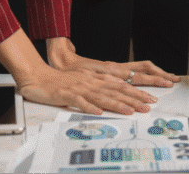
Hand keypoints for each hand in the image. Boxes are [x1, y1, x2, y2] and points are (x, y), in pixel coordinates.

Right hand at [0, 31, 166, 115]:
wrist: (37, 76)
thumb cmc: (60, 80)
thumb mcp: (84, 80)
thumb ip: (100, 85)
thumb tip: (119, 90)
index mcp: (96, 78)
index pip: (121, 86)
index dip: (137, 92)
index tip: (151, 99)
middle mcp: (91, 82)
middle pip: (116, 90)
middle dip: (134, 98)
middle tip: (149, 105)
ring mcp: (79, 87)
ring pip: (102, 96)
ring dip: (117, 104)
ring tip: (132, 111)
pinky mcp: (66, 94)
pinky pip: (79, 101)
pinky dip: (89, 106)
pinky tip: (99, 112)